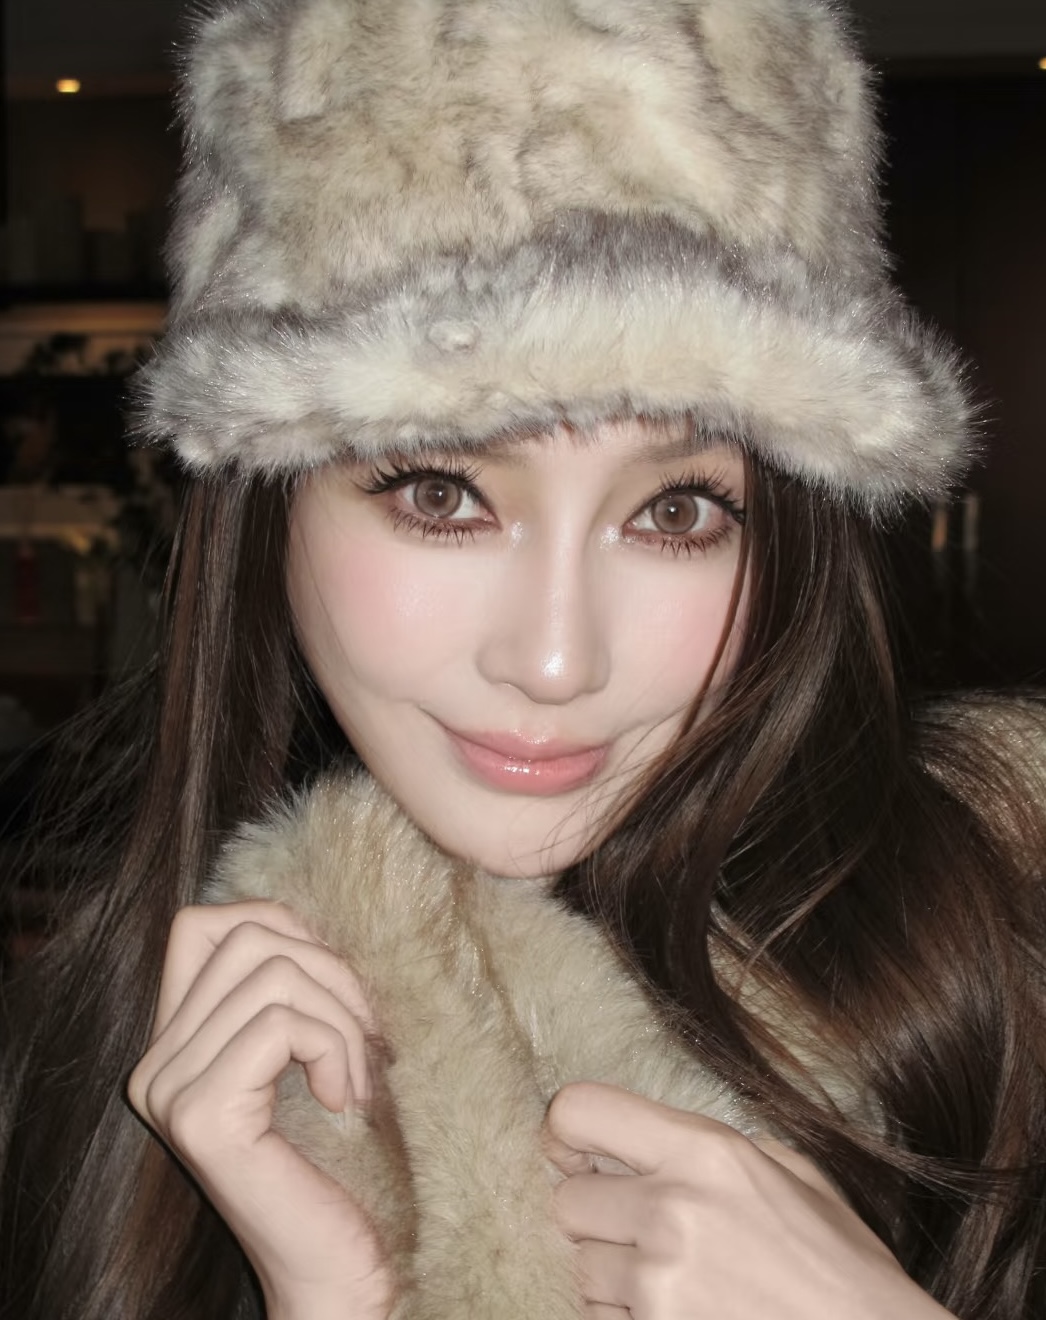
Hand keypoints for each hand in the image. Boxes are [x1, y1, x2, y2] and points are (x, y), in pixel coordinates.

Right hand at [128, 901, 390, 1319]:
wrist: (338, 1266)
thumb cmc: (341, 1154)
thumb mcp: (309, 1049)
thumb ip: (288, 989)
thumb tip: (316, 918)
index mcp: (173, 1044)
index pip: (203, 924)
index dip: (280, 926)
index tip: (332, 987)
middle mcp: (154, 1065)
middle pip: (248, 936)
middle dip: (332, 971)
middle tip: (367, 1035)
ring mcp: (170, 1091)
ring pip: (274, 974)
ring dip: (343, 1017)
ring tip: (358, 1075)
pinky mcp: (203, 1116)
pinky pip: (283, 1024)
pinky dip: (335, 1048)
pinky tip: (345, 1099)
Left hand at [545, 1082, 954, 1319]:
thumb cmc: (844, 1269)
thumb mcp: (794, 1174)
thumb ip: (717, 1148)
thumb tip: (650, 1142)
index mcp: (705, 1152)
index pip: (580, 1110)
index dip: (564, 1132)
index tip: (575, 1155)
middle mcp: (672, 1210)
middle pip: (568, 1201)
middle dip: (596, 1217)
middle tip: (640, 1232)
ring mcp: (660, 1285)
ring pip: (583, 1270)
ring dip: (613, 1279)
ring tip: (673, 1284)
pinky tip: (678, 1314)